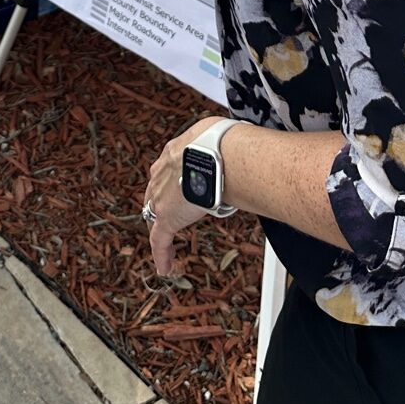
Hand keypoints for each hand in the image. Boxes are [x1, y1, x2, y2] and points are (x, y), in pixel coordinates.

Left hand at [143, 116, 219, 275]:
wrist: (212, 154)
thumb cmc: (221, 142)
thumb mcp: (220, 137)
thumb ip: (226, 147)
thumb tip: (249, 148)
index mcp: (175, 152)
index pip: (169, 169)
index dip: (174, 179)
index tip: (182, 184)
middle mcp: (163, 173)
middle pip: (157, 191)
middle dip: (163, 200)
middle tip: (175, 209)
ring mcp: (162, 197)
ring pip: (155, 215)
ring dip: (162, 227)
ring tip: (167, 240)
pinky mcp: (167, 218)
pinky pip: (160, 241)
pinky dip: (163, 255)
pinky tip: (165, 267)